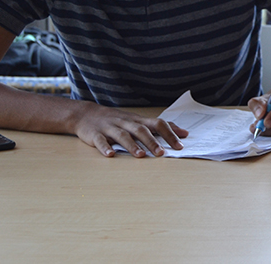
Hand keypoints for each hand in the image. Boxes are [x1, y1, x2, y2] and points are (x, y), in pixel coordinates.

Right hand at [72, 104, 188, 157]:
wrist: (86, 114)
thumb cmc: (117, 120)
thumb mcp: (138, 120)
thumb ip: (159, 127)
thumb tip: (184, 133)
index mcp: (137, 120)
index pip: (157, 124)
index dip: (169, 134)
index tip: (180, 146)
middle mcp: (125, 122)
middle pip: (141, 130)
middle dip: (152, 141)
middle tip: (162, 153)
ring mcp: (110, 128)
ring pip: (122, 135)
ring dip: (132, 145)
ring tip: (141, 155)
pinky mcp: (95, 134)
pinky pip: (100, 141)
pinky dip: (105, 147)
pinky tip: (110, 155)